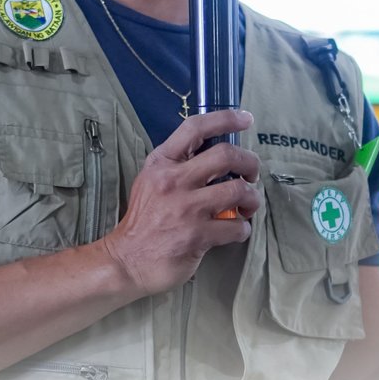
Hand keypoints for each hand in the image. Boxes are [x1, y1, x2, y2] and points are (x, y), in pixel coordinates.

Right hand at [99, 109, 261, 296]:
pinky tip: (236, 231)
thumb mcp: (151, 182)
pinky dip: (243, 229)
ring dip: (252, 198)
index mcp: (161, 163)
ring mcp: (186, 208)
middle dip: (249, 162)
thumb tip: (214, 156)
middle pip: (226, 155)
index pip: (195, 128)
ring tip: (248, 205)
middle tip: (252, 174)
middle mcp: (174, 180)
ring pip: (238, 190)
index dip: (226, 118)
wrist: (125, 261)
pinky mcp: (197, 235)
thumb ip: (177, 166)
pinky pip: (236, 227)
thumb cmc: (143, 220)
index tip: (245, 119)